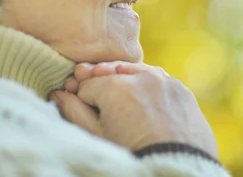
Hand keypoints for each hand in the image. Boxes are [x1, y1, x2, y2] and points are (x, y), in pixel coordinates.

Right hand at [52, 62, 218, 158]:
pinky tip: (147, 108)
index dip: (82, 99)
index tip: (83, 110)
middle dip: (105, 87)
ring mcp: (165, 82)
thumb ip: (74, 111)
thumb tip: (59, 94)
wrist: (174, 173)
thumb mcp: (96, 137)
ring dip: (129, 84)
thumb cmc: (130, 156)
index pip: (88, 85)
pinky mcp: (183, 92)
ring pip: (138, 75)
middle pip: (113, 74)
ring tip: (125, 107)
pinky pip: (161, 83)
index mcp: (114, 86)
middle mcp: (141, 76)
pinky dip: (152, 91)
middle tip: (103, 107)